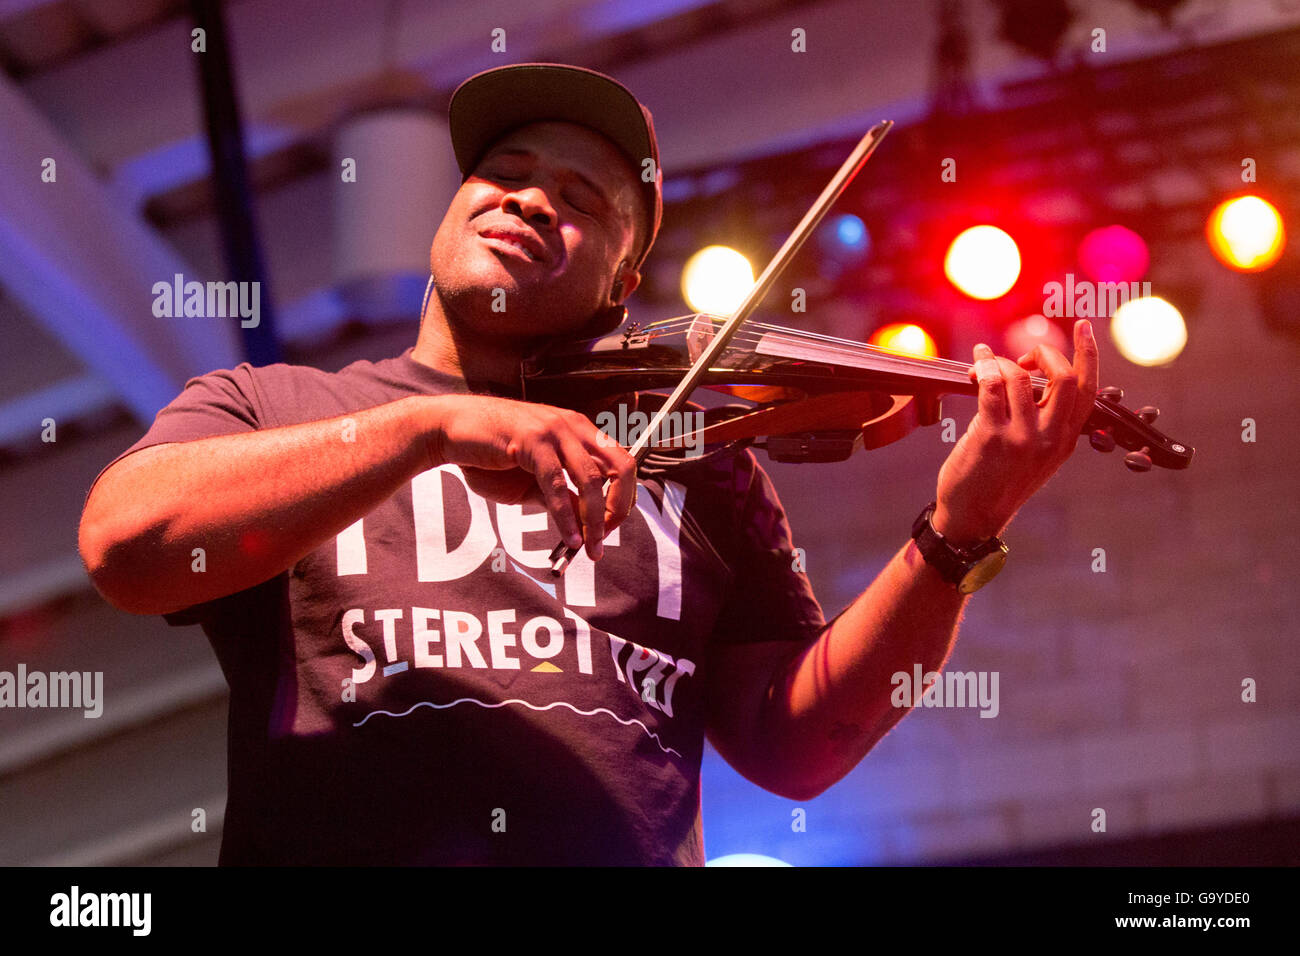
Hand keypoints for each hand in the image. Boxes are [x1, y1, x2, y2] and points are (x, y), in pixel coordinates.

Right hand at [423, 394, 635, 559]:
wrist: (449, 431)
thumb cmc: (489, 455)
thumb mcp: (533, 482)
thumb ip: (561, 498)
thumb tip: (585, 525)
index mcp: (579, 431)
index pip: (620, 465)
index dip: (622, 500)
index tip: (608, 530)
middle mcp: (573, 426)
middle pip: (620, 468)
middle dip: (619, 507)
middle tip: (605, 538)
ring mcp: (554, 431)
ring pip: (592, 480)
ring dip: (595, 520)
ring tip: (591, 548)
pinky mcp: (532, 441)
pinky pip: (557, 485)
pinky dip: (566, 516)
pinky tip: (570, 537)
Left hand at [933, 319, 1098, 546]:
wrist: (974, 517)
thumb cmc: (1000, 481)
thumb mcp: (1036, 456)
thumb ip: (1042, 422)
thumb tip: (1032, 379)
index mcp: (1065, 440)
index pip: (1088, 390)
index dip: (1088, 354)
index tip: (1082, 327)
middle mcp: (1050, 438)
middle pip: (1065, 378)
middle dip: (1044, 353)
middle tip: (1023, 356)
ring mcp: (1021, 438)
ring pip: (1020, 378)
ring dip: (999, 361)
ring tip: (985, 363)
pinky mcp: (991, 437)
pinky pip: (991, 388)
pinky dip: (982, 368)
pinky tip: (975, 365)